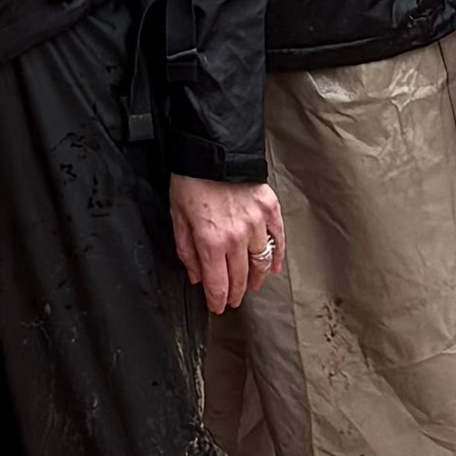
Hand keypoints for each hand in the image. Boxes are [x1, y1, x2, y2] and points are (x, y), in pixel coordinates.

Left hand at [169, 172, 282, 316]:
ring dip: (256, 278)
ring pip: (260, 262)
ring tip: (251, 286)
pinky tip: (273, 266)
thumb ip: (186, 250)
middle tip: (233, 301)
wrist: (213, 148)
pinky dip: (276, 256)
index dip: (218, 300)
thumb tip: (195, 276)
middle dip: (235, 294)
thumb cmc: (191, 180)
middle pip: (240, 277)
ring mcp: (256, 224)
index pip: (217, 284)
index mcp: (211, 241)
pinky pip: (277, 240)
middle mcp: (236, 238)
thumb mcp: (178, 216)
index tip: (218, 307)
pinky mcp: (270, 209)